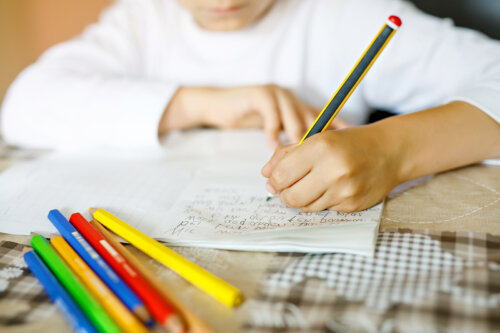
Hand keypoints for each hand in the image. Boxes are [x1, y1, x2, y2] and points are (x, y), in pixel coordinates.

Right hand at [160, 85, 348, 147]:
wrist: (219, 106)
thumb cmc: (248, 120)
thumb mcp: (274, 130)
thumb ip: (291, 141)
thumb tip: (310, 162)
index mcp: (297, 107)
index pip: (323, 117)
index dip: (336, 127)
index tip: (350, 141)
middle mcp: (291, 99)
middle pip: (310, 118)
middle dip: (314, 138)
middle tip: (320, 158)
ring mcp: (276, 94)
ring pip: (292, 116)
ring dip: (294, 136)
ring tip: (297, 154)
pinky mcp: (259, 94)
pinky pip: (270, 114)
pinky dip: (272, 130)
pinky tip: (271, 145)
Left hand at [261, 125, 400, 211]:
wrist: (389, 152)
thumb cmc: (348, 143)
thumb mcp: (316, 138)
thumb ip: (286, 154)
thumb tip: (266, 175)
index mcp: (320, 148)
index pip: (281, 175)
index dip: (274, 180)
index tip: (276, 179)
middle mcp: (333, 170)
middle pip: (291, 197)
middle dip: (285, 194)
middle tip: (289, 187)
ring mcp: (345, 190)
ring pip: (306, 207)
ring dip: (303, 198)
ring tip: (314, 184)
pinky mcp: (353, 205)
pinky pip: (324, 210)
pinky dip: (322, 201)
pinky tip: (333, 188)